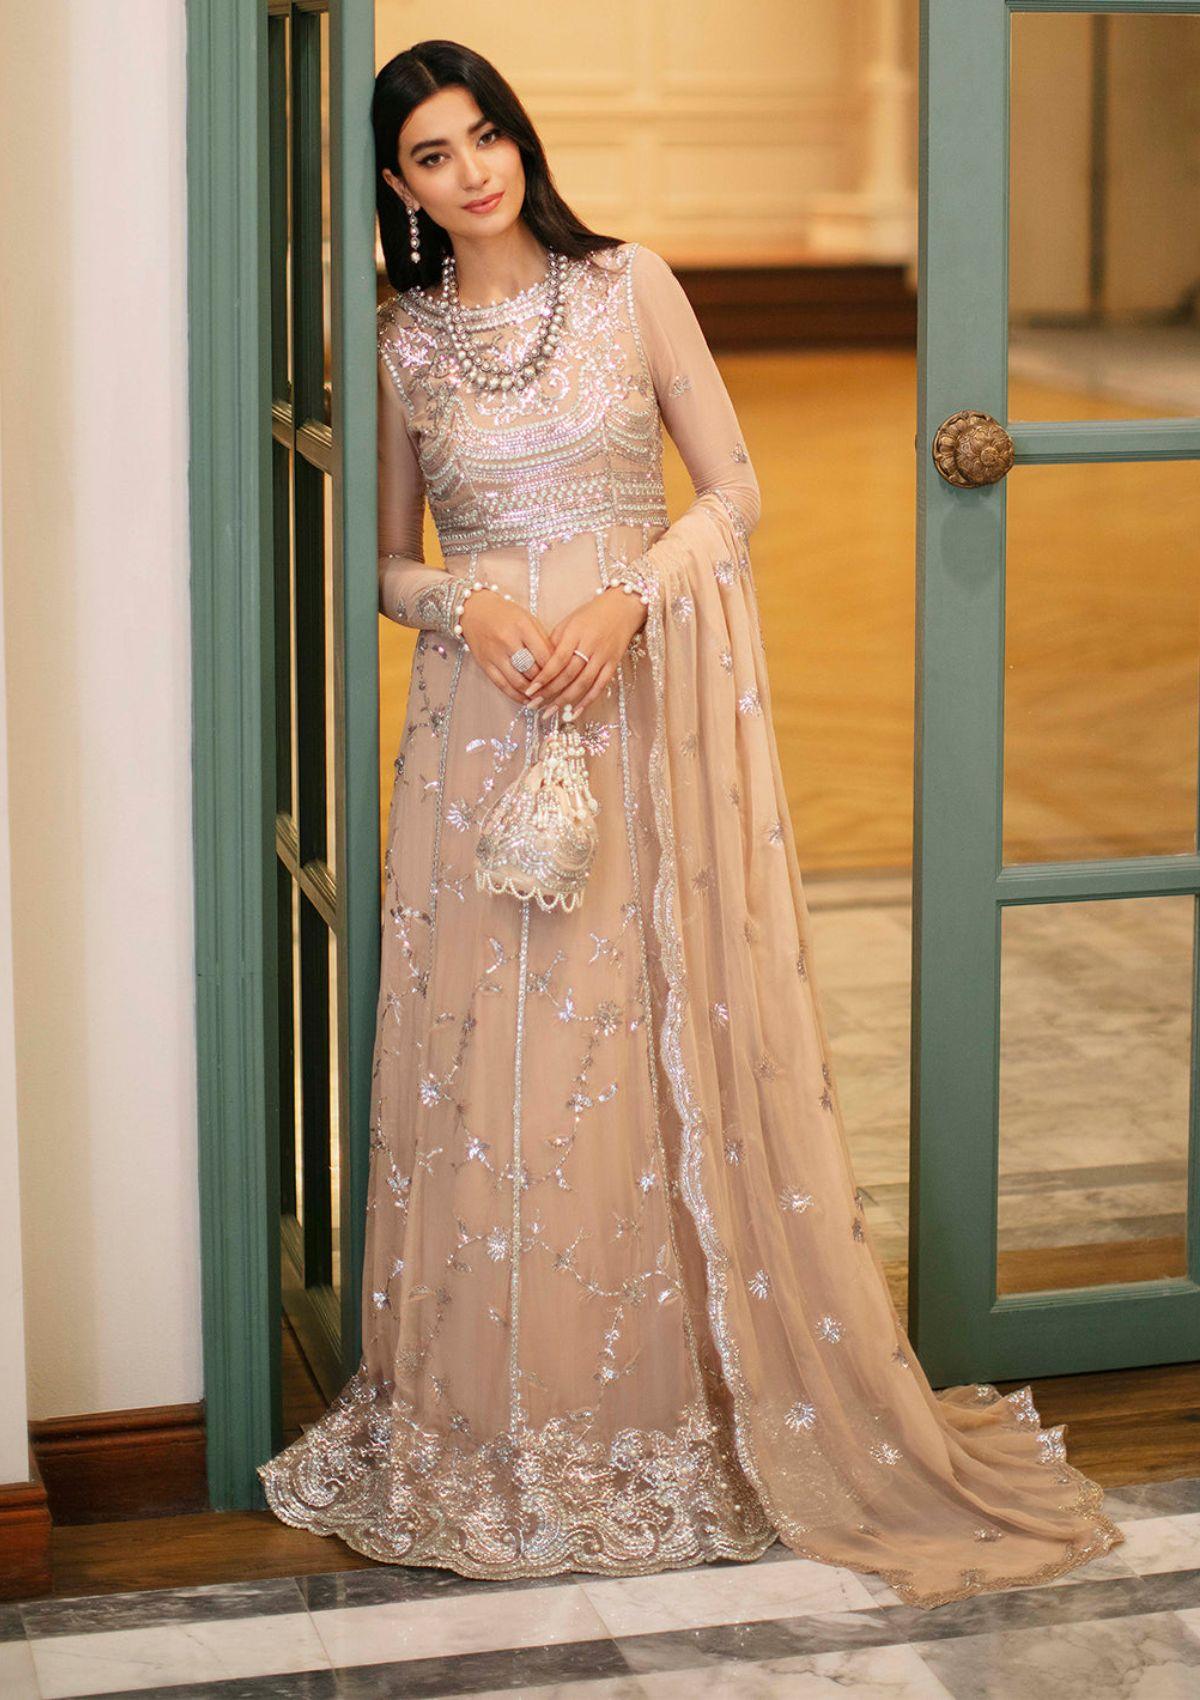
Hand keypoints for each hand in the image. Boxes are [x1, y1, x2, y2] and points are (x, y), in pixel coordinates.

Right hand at [459, 589, 554, 705]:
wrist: (475, 611)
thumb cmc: (507, 615)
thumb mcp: (529, 620)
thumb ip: (543, 641)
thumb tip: (558, 666)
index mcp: (522, 626)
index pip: (544, 655)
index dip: (556, 670)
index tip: (564, 678)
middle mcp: (507, 641)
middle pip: (532, 671)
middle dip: (546, 684)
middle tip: (557, 691)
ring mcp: (494, 654)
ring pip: (518, 682)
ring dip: (532, 694)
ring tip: (543, 698)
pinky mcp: (485, 664)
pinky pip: (502, 686)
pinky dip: (516, 696)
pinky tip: (526, 700)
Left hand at [519, 586, 646, 714]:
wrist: (622, 608)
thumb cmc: (590, 614)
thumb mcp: (568, 622)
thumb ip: (554, 642)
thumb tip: (538, 666)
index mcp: (575, 633)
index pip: (558, 660)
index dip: (544, 677)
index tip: (530, 690)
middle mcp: (590, 646)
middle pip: (569, 675)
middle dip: (550, 692)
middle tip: (534, 705)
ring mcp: (603, 657)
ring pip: (583, 684)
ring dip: (565, 701)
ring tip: (550, 712)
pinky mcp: (613, 664)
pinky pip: (599, 687)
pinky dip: (587, 701)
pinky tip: (574, 713)